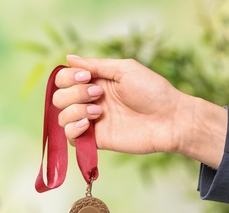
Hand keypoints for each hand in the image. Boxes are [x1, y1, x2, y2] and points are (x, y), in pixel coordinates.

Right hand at [53, 56, 188, 154]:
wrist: (169, 120)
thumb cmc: (152, 91)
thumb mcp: (124, 69)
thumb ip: (95, 65)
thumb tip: (68, 58)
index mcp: (95, 82)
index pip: (64, 79)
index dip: (68, 78)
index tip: (87, 78)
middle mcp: (89, 101)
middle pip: (59, 97)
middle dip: (74, 94)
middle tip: (99, 95)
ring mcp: (91, 121)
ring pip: (61, 116)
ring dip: (75, 111)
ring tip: (98, 111)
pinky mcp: (95, 139)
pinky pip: (70, 137)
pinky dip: (73, 129)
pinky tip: (88, 124)